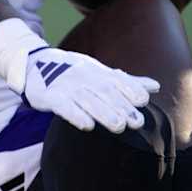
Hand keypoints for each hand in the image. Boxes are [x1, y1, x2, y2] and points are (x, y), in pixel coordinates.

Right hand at [24, 46, 158, 132]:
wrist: (36, 64)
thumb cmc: (75, 73)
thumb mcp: (99, 73)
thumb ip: (127, 82)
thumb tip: (155, 87)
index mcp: (97, 71)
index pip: (115, 80)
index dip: (129, 89)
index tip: (143, 100)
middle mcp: (84, 77)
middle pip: (104, 91)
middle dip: (121, 105)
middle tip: (137, 121)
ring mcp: (67, 86)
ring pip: (87, 100)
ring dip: (103, 112)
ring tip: (118, 126)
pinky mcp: (51, 97)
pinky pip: (64, 107)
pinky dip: (75, 115)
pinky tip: (87, 125)